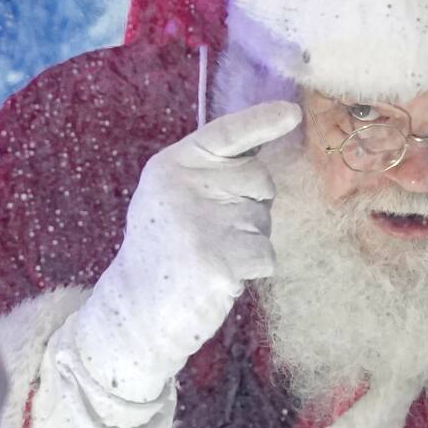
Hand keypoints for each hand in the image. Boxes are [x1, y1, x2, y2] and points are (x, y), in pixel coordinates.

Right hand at [59, 101, 301, 402]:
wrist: (135, 313)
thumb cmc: (163, 252)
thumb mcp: (173, 198)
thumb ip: (210, 174)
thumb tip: (264, 158)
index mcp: (172, 166)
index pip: (225, 133)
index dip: (262, 121)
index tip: (292, 113)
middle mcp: (184, 187)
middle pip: (259, 180)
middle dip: (252, 206)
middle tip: (213, 233)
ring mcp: (201, 224)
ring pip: (264, 221)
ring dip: (249, 243)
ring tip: (210, 257)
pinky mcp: (219, 262)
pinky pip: (266, 255)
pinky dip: (252, 271)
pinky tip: (219, 278)